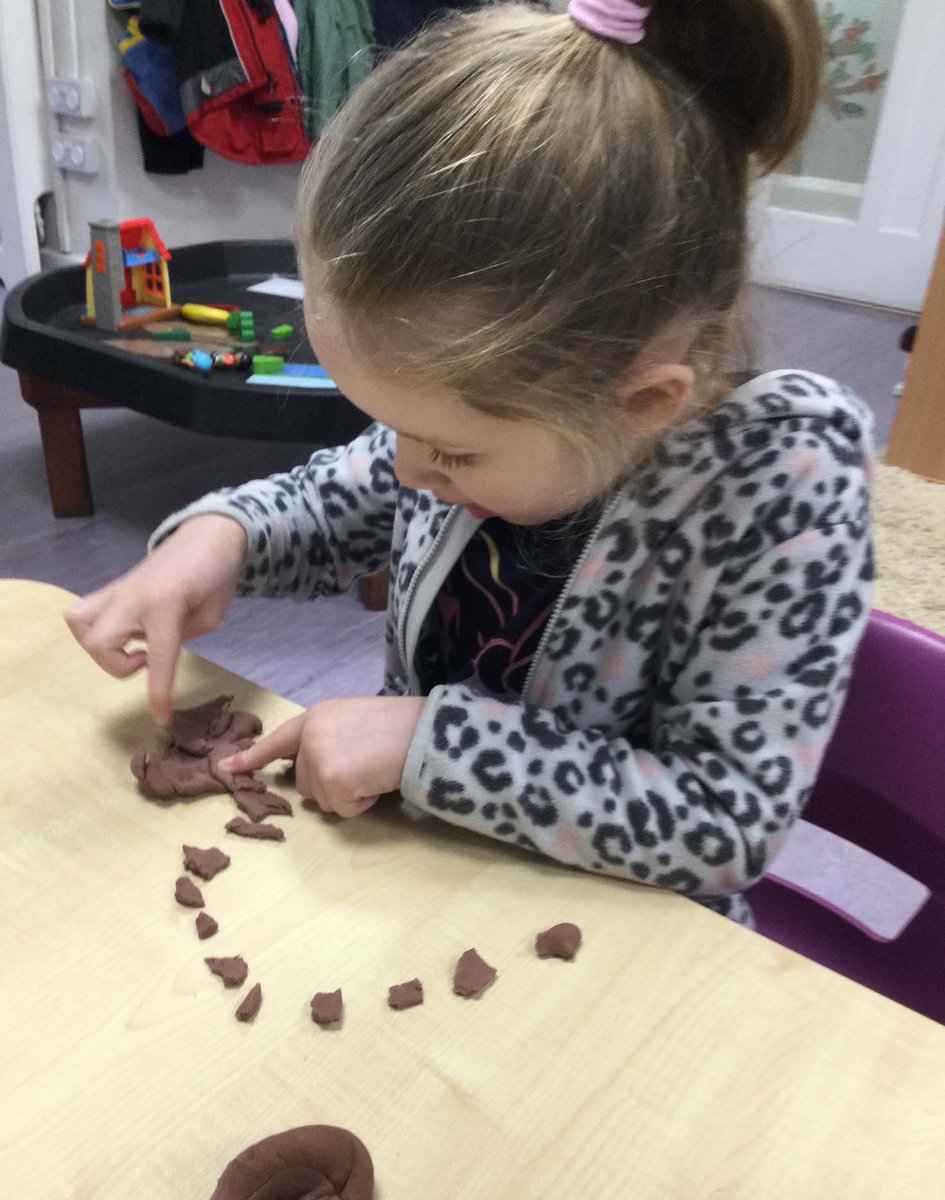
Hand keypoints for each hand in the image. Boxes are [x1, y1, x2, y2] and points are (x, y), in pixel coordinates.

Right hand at [64, 515, 247, 724]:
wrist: (206, 536)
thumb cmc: (215, 575)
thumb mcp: (211, 615)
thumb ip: (182, 637)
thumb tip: (156, 649)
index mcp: (165, 605)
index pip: (159, 658)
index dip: (158, 694)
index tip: (160, 719)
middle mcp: (132, 597)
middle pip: (98, 642)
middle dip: (117, 665)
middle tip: (147, 659)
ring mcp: (118, 590)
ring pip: (79, 623)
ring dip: (101, 647)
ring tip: (129, 645)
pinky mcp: (112, 588)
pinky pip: (83, 610)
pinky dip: (94, 628)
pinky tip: (124, 631)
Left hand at [217, 696, 427, 818]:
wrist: (424, 732)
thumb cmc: (400, 728)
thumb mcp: (355, 722)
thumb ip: (329, 739)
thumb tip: (318, 771)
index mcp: (317, 717)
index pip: (278, 740)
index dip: (252, 757)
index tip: (227, 769)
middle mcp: (310, 735)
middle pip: (304, 782)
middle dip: (333, 784)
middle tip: (365, 766)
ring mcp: (318, 758)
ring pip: (322, 800)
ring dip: (349, 794)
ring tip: (374, 770)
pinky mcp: (332, 781)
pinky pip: (341, 810)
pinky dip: (361, 804)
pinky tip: (377, 781)